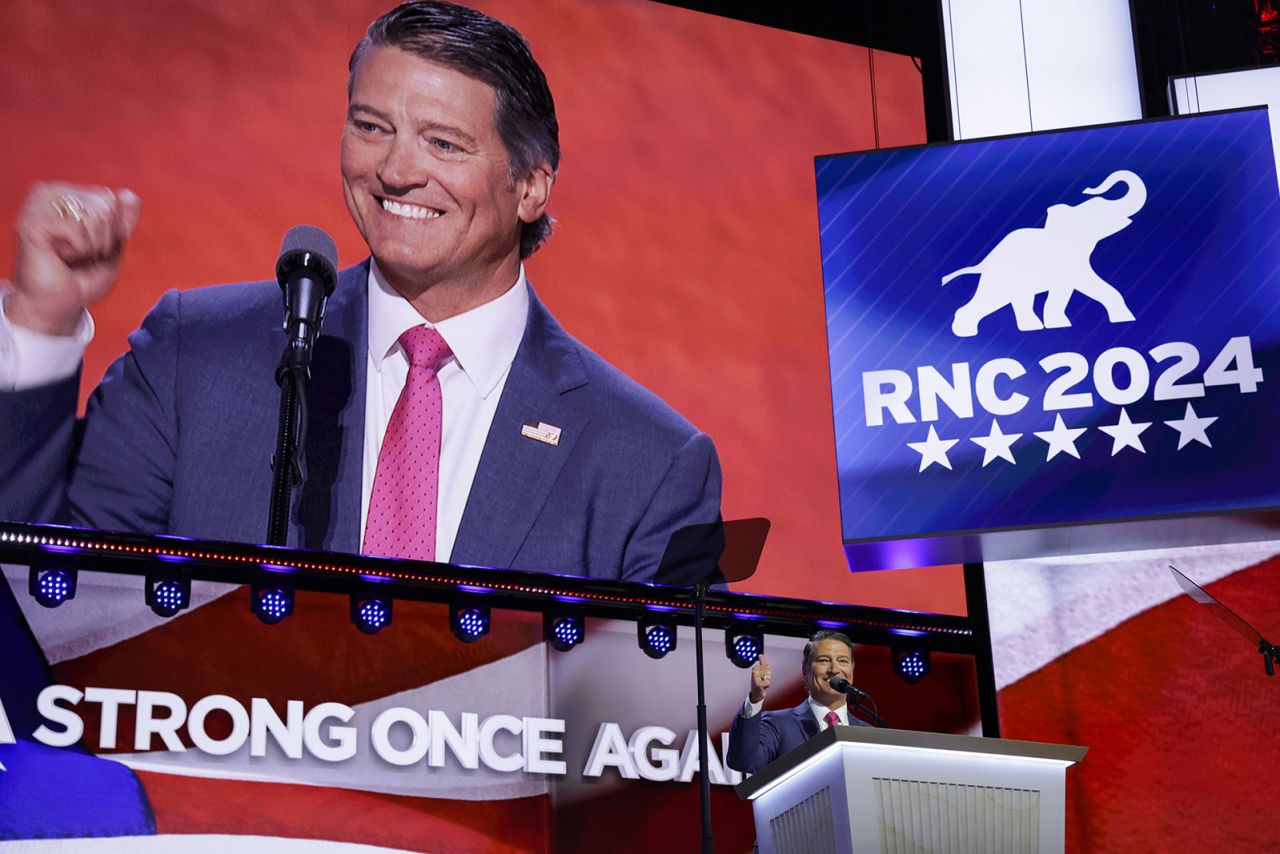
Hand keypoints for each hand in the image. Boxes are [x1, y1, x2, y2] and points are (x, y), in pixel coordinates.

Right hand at [8, 182, 141, 334]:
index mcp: (70, 194)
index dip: (116, 231)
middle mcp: (52, 193)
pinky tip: (60, 256)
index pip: (116, 200)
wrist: (58, 305)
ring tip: (71, 256)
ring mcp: (38, 204)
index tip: (95, 248)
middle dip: (105, 239)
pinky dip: (79, 249)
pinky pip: (77, 228)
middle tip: (83, 254)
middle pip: (108, 205)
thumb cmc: (83, 278)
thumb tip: (129, 195)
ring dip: (92, 246)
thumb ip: (125, 220)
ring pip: (95, 215)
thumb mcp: (114, 246)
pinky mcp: (31, 220)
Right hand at [748, 653, 771, 703]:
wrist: (756, 693)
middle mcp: (754, 673)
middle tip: (763, 679)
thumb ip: (761, 662)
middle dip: (768, 676)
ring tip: (763, 682)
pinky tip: (763, 686)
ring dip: (767, 680)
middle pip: (768, 671)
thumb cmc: (758, 681)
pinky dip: (767, 685)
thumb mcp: (760, 671)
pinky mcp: (758, 684)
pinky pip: (768, 682)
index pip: (767, 666)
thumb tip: (761, 655)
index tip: (763, 674)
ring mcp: (756, 678)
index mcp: (755, 668)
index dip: (767, 671)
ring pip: (768, 676)